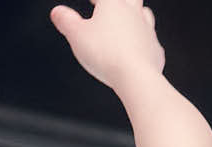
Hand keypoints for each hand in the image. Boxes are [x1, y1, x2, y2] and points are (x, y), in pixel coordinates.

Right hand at [50, 0, 164, 88]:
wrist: (134, 73)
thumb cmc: (106, 54)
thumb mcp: (76, 36)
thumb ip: (66, 21)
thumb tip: (57, 12)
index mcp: (113, 5)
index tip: (92, 0)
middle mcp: (133, 12)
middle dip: (121, 1)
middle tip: (114, 5)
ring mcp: (147, 29)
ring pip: (145, 13)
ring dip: (137, 14)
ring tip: (131, 17)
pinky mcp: (154, 48)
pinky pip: (151, 41)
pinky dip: (145, 41)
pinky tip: (141, 46)